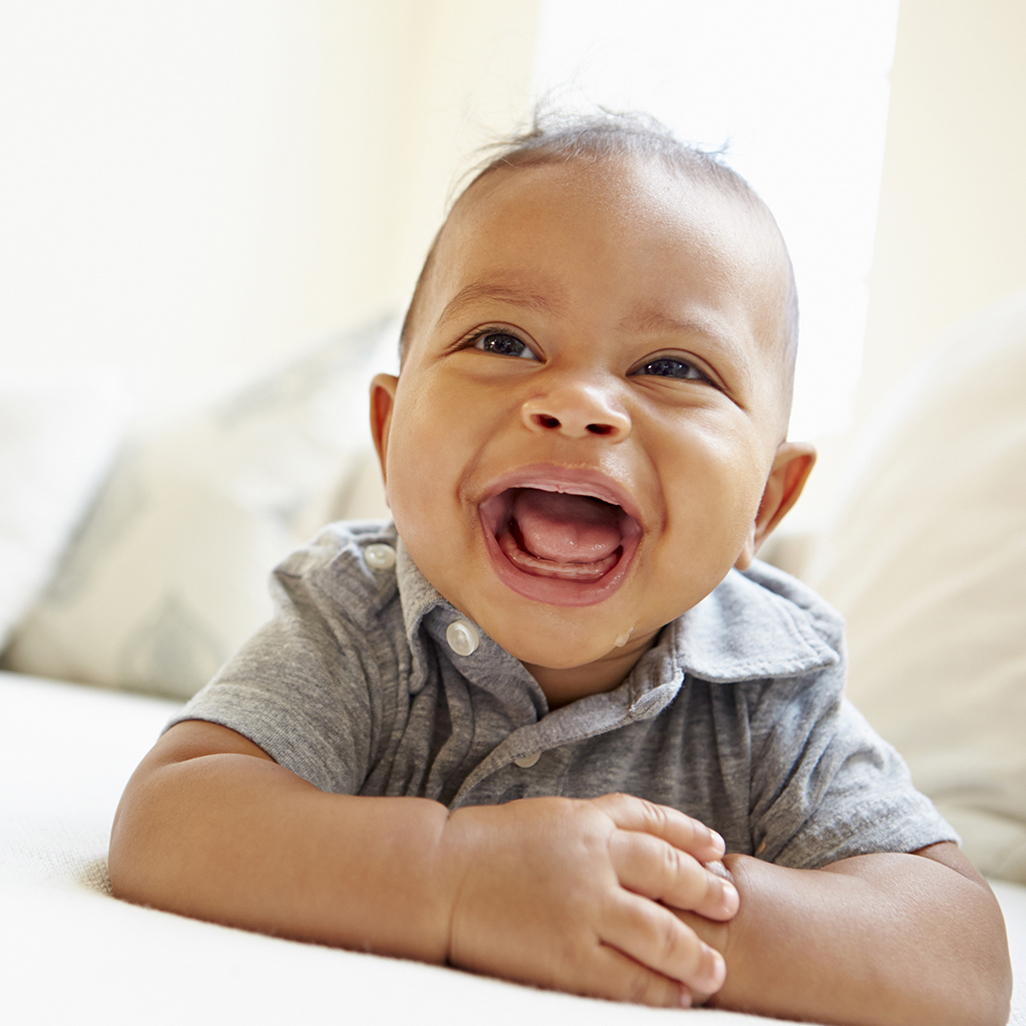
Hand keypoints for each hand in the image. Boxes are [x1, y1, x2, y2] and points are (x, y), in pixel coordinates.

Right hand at [438, 793, 737, 1006]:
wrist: (442, 876)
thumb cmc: (496, 844)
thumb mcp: (554, 815)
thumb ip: (603, 823)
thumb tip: (654, 843)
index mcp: (589, 821)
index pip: (658, 825)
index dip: (694, 837)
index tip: (718, 850)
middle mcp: (594, 860)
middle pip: (670, 877)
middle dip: (707, 893)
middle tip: (731, 906)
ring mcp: (583, 909)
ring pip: (660, 935)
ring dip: (694, 954)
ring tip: (714, 971)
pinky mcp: (567, 955)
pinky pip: (626, 979)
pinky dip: (656, 990)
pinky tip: (674, 997)